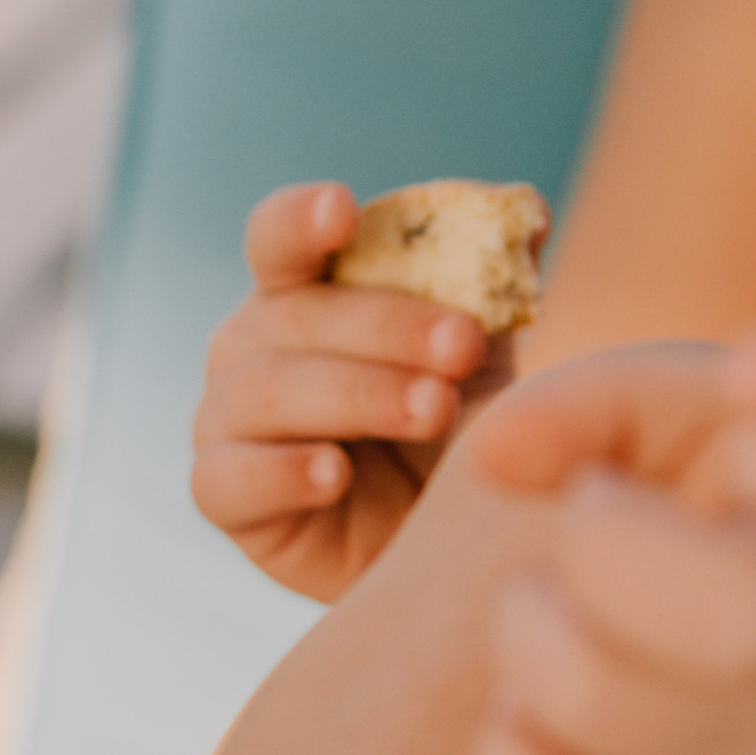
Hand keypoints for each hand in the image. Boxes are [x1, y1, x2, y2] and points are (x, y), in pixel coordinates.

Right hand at [193, 183, 533, 599]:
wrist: (443, 544)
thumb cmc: (452, 431)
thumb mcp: (480, 354)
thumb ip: (497, 281)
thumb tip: (531, 211)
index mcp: (305, 293)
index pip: (280, 238)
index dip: (301, 219)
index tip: (342, 210)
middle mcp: (252, 344)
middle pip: (297, 316)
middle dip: (389, 327)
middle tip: (463, 347)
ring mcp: (227, 418)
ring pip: (268, 391)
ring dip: (358, 394)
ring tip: (434, 410)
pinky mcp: (224, 495)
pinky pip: (228, 478)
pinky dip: (283, 472)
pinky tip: (335, 475)